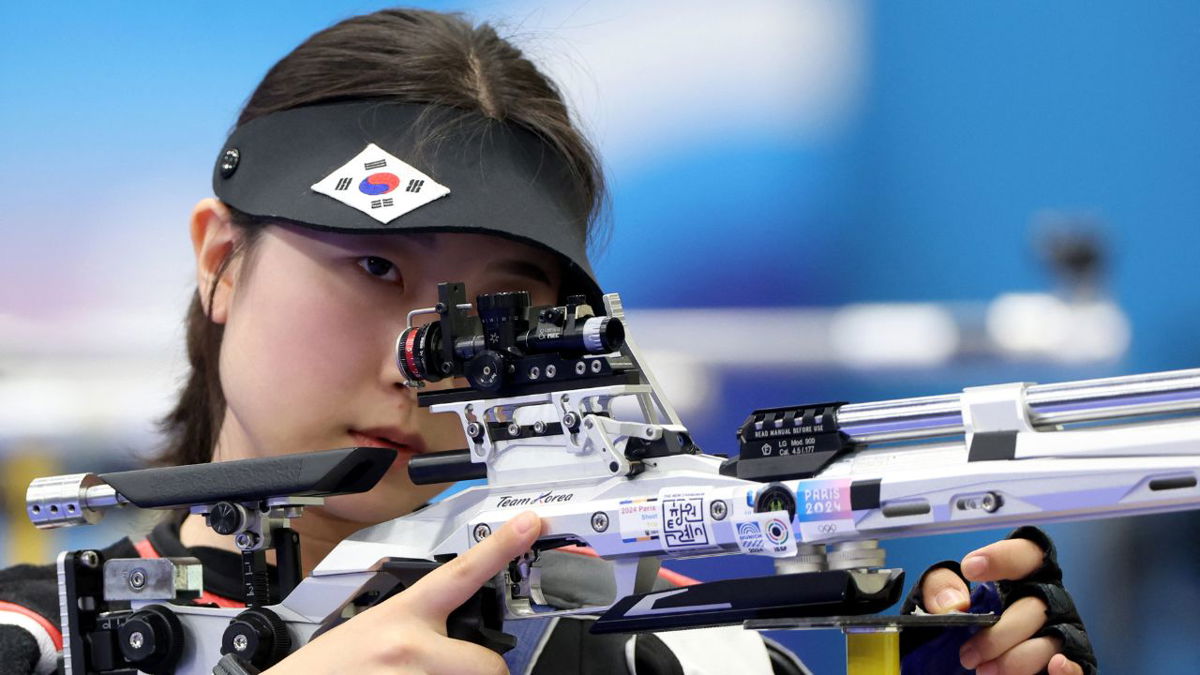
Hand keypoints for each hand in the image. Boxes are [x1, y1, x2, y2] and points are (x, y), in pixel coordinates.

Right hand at [267, 510, 541, 674]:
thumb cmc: (324, 670)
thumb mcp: (369, 626)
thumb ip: (418, 624)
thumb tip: (459, 636)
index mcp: (403, 615)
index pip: (463, 572)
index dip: (502, 546)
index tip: (531, 523)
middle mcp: (412, 647)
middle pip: (490, 665)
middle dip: (485, 672)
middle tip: (460, 671)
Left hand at [919, 537, 1084, 674]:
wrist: (968, 656)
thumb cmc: (964, 618)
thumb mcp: (943, 594)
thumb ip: (941, 587)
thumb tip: (953, 603)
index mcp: (1020, 576)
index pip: (1026, 554)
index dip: (1003, 557)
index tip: (971, 569)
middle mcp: (1047, 601)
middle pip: (1035, 607)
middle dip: (1000, 633)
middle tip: (968, 655)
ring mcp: (1061, 633)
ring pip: (1051, 641)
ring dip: (1019, 659)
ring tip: (985, 671)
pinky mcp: (1067, 664)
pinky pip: (1078, 667)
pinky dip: (1068, 670)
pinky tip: (1055, 668)